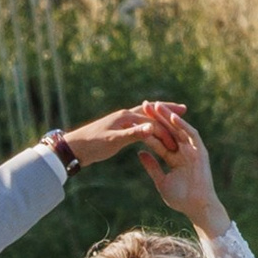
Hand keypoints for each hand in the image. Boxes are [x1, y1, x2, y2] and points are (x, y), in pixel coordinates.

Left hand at [58, 102, 187, 166]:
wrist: (73, 148)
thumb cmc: (92, 145)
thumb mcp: (113, 141)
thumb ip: (133, 134)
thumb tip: (152, 128)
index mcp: (125, 117)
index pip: (152, 120)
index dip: (167, 128)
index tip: (182, 131)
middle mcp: (124, 115)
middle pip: (151, 111)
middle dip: (167, 110)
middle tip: (185, 109)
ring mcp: (121, 120)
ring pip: (144, 115)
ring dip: (159, 114)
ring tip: (171, 115)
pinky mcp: (118, 127)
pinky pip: (138, 122)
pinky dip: (149, 122)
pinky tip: (151, 127)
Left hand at [136, 109, 228, 232]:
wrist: (196, 207)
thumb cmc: (180, 198)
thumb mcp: (161, 180)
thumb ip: (152, 166)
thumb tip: (140, 152)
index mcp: (173, 157)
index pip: (158, 139)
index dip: (147, 129)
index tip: (135, 119)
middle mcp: (183, 150)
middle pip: (168, 130)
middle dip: (157, 117)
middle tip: (145, 104)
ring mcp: (192, 150)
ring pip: (179, 129)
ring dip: (168, 117)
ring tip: (157, 105)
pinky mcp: (200, 151)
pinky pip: (191, 135)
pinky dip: (182, 126)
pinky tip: (172, 117)